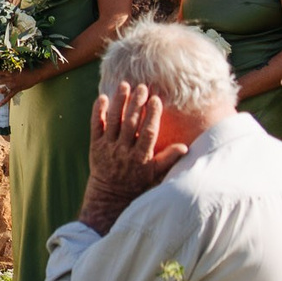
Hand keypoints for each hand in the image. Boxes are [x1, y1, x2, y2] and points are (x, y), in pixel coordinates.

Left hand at [77, 84, 184, 230]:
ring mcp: (108, 147)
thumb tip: (186, 147)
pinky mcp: (96, 145)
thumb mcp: (155, 174)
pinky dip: (98, 112)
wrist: (110, 195)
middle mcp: (123, 150)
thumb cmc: (136, 182)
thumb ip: (169, 159)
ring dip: (118, 102)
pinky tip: (102, 97)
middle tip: (142, 87)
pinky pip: (95, 126)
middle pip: (130, 123)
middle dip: (137, 104)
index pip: (148, 132)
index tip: (156, 99)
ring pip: (113, 121)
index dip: (152, 115)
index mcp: (141, 156)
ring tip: (124, 85)